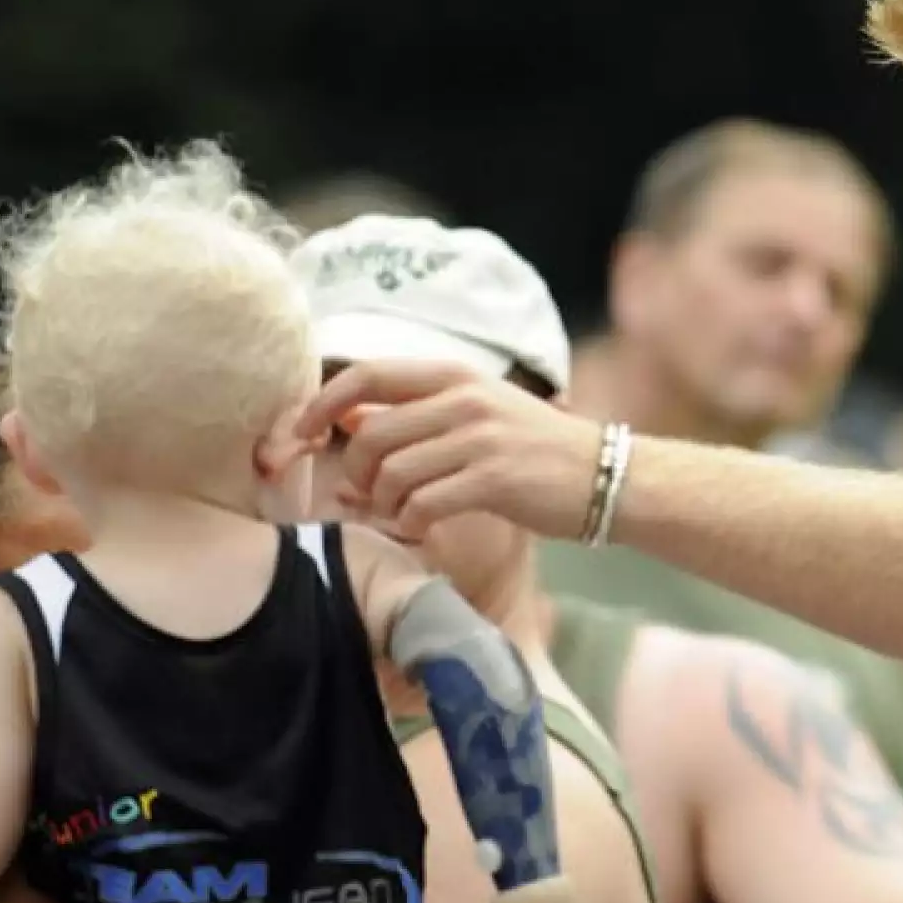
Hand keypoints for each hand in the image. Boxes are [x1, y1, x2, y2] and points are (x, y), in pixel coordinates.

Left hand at [295, 361, 605, 539]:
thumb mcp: (480, 412)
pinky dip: (410, 524)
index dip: (320, 403)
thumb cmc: (535, 449)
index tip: (297, 433)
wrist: (605, 477)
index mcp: (455, 376)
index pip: (367, 374)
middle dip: (353, 472)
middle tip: (363, 494)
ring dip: (383, 504)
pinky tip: (423, 528)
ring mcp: (480, 439)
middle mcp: (464, 400)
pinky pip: (421, 506)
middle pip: (370, 434)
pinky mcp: (493, 480)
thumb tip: (348, 424)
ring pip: (391, 474)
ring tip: (399, 513)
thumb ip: (421, 414)